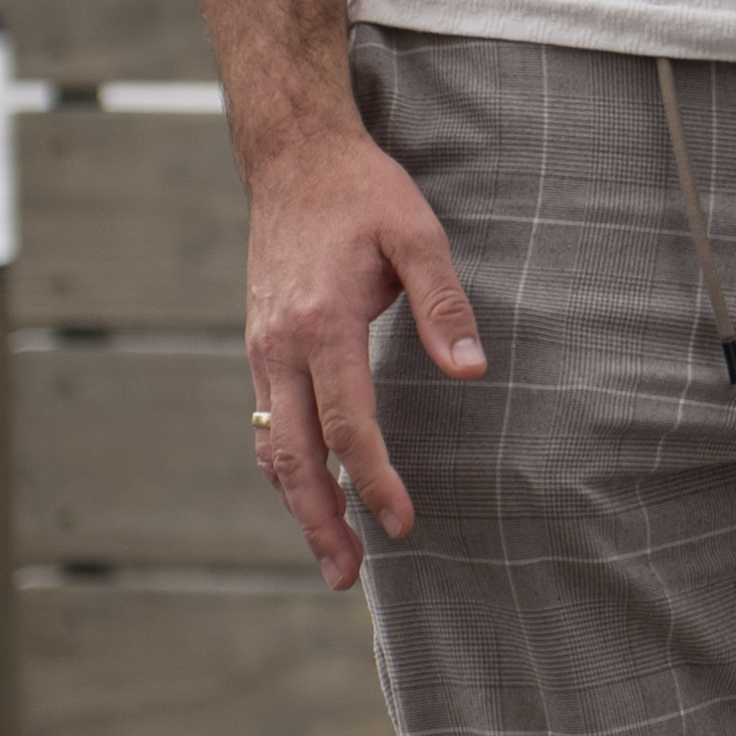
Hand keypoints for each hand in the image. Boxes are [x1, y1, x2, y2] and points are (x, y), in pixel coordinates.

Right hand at [243, 123, 485, 591]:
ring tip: (330, 555)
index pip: (350, 422)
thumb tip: (474, 371)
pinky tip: (308, 495)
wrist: (293, 160)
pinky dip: (285, 467)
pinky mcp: (260, 347)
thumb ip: (445, 304)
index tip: (402, 521)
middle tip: (348, 575)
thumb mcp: (417, 233)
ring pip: (273, 446)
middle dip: (320, 519)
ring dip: (297, 504)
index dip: (375, 477)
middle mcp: (280, 346)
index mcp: (322, 323)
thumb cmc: (364, 194)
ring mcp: (262, 349)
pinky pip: (268, 422)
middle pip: (295, 454)